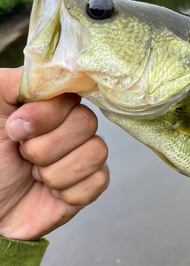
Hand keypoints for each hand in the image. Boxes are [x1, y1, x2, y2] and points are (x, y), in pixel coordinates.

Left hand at [0, 67, 108, 240]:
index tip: (16, 130)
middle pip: (87, 123)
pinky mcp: (88, 187)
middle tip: (23, 156)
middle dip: (46, 147)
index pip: (72, 96)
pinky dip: (68, 191)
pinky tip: (50, 192)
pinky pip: (98, 181)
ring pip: (97, 152)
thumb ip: (15, 82)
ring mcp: (82, 157)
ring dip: (55, 171)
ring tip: (35, 175)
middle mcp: (71, 128)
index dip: (47, 115)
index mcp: (51, 107)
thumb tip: (52, 72)